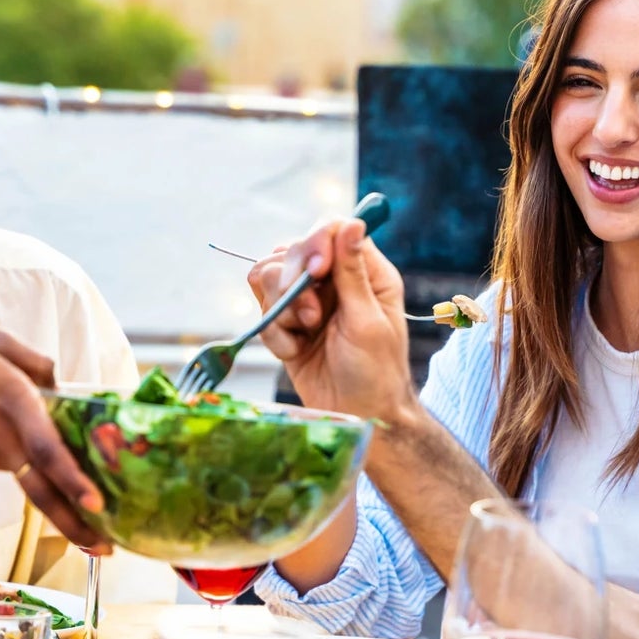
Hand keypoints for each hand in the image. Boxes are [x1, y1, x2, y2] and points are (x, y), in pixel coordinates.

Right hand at [0, 322, 108, 550]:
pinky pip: (14, 460)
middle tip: (108, 549)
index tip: (96, 505)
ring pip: (34, 474)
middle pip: (43, 490)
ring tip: (90, 496)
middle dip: (77, 524)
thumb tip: (60, 386)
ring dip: (61, 487)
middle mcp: (2, 437)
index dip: (73, 479)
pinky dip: (30, 459)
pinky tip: (24, 436)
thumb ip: (36, 362)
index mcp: (13, 400)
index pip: (47, 450)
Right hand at [249, 217, 416, 424]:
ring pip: (269, 275)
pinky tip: (294, 351)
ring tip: (304, 334)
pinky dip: (273, 331)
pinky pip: (262, 309)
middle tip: (312, 319)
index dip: (316, 243)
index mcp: (365, 272)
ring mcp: (307, 300)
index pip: (331, 229)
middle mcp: (334, 280)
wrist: (357, 416)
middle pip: (292, 249)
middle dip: (294, 283)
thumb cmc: (376, 373)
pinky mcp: (286, 323)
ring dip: (282, 308)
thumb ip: (353, 273)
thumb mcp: (368, 322)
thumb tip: (353, 223)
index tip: (316, 271)